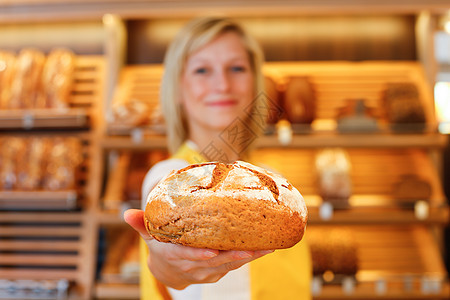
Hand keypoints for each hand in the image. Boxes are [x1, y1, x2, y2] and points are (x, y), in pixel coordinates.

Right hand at [124, 209, 272, 289]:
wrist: (168, 269)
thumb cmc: (162, 245)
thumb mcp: (150, 235)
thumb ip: (142, 223)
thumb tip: (126, 213)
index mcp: (176, 254)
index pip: (188, 256)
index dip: (199, 255)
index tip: (212, 251)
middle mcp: (193, 266)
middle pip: (215, 262)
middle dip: (234, 256)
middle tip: (252, 248)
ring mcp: (207, 270)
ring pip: (229, 264)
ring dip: (249, 257)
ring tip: (266, 246)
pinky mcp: (218, 270)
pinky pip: (235, 264)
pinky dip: (250, 257)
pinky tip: (266, 248)